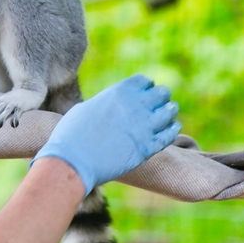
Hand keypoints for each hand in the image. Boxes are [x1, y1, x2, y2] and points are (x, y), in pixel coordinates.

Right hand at [30, 74, 180, 195]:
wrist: (73, 161)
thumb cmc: (71, 135)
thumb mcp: (84, 109)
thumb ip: (102, 104)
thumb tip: (107, 107)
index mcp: (118, 93)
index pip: (144, 82)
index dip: (146, 87)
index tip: (146, 93)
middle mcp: (134, 106)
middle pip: (161, 94)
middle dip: (161, 98)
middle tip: (159, 104)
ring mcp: (143, 127)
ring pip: (169, 113)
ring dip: (169, 112)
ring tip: (168, 115)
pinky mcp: (147, 148)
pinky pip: (169, 135)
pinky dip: (172, 130)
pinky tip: (173, 129)